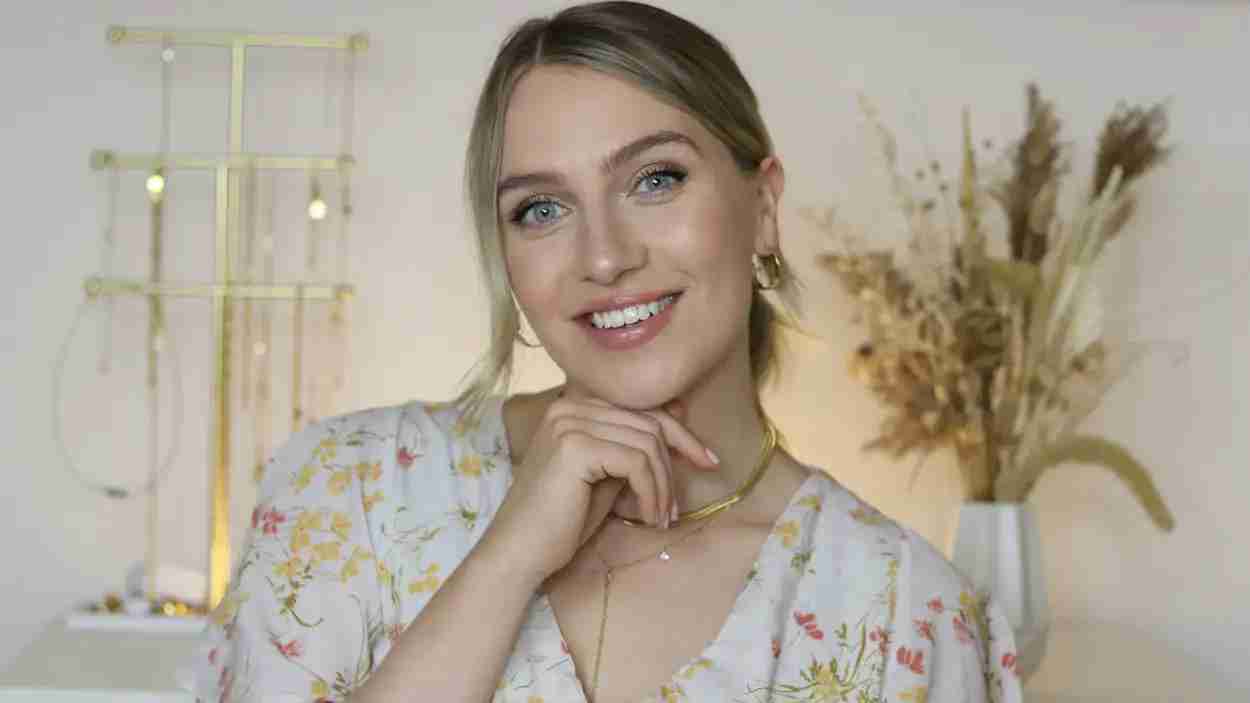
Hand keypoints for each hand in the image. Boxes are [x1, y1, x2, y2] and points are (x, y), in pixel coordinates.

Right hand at [481, 390, 718, 584]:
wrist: (520, 552)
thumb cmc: (562, 521)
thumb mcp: (608, 476)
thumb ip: (634, 448)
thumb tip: (679, 417)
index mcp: (574, 406)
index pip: (641, 409)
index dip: (680, 435)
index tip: (708, 461)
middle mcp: (569, 406)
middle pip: (649, 423)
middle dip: (675, 465)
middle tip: (676, 507)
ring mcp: (569, 423)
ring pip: (647, 443)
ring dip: (663, 486)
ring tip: (660, 517)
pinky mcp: (574, 447)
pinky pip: (636, 462)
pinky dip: (651, 492)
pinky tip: (648, 518)